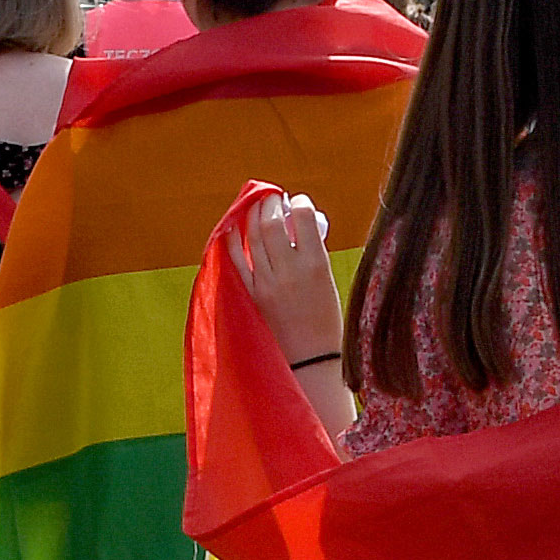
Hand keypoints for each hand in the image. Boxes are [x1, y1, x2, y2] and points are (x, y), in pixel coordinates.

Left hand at [229, 191, 341, 364]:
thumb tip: (294, 224)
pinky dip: (232, 241)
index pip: (303, 218)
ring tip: (257, 209)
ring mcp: (267, 283)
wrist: (310, 359)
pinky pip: (235, 260)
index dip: (299, 203)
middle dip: (271, 204)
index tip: (297, 201)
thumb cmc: (325, 320)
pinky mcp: (251, 295)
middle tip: (273, 200)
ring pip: (252, 237)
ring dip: (253, 216)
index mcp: (316, 265)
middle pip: (272, 223)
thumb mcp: (328, 281)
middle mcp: (290, 271)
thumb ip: (312, 252)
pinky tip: (232, 229)